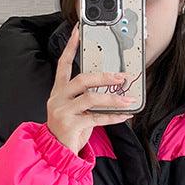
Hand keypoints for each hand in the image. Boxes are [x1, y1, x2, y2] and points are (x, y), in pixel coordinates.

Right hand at [47, 23, 136, 154]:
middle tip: (122, 76)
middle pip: (82, 79)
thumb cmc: (68, 130)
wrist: (55, 152)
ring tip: (128, 99)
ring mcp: (63, 112)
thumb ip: (87, 98)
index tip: (79, 31)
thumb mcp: (75, 110)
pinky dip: (113, 116)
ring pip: (91, 98)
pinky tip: (124, 115)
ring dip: (112, 97)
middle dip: (104, 76)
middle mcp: (58, 99)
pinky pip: (97, 118)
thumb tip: (111, 87)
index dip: (71, 47)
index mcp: (58, 92)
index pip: (63, 64)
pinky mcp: (70, 125)